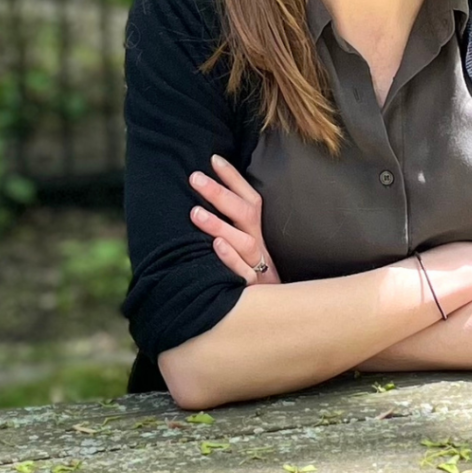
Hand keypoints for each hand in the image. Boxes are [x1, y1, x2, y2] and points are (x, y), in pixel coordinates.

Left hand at [189, 155, 280, 284]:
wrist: (277, 314)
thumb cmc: (252, 277)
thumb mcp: (248, 249)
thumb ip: (233, 227)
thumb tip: (209, 201)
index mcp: (258, 231)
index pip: (249, 197)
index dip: (234, 177)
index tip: (213, 158)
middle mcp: (260, 244)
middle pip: (245, 212)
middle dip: (219, 193)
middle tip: (194, 177)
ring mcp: (259, 266)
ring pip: (243, 241)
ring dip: (219, 225)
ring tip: (195, 213)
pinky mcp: (255, 289)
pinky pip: (243, 272)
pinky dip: (230, 258)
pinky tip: (215, 247)